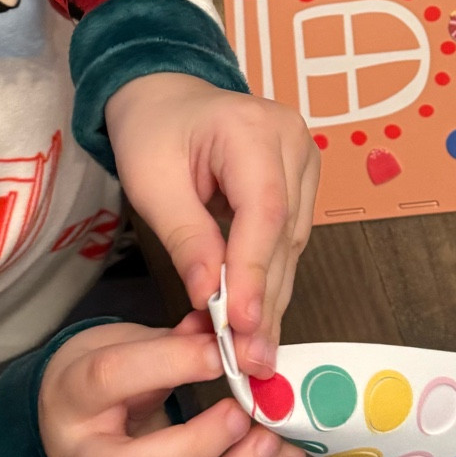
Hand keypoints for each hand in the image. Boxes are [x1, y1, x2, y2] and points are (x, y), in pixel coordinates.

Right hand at [38, 315, 304, 456]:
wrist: (66, 422)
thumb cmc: (104, 375)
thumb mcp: (129, 343)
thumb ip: (180, 341)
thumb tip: (236, 336)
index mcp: (71, 394)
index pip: (111, 378)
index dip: (172, 363)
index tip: (225, 353)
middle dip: (196, 446)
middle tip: (245, 415)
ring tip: (269, 443)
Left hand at [106, 72, 318, 374]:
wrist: (165, 96)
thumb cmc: (152, 131)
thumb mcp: (152, 183)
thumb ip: (185, 237)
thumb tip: (207, 297)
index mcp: (252, 129)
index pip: (264, 211)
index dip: (254, 272)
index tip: (239, 325)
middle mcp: (292, 141)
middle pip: (284, 233)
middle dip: (264, 300)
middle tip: (251, 361)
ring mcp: (303, 159)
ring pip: (292, 243)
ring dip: (271, 297)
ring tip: (253, 352)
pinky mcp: (301, 180)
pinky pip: (288, 238)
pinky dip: (268, 278)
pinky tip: (254, 317)